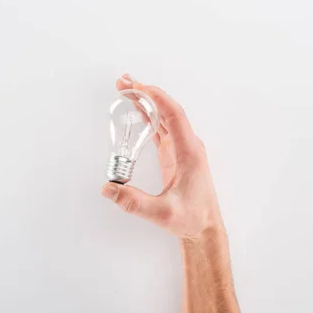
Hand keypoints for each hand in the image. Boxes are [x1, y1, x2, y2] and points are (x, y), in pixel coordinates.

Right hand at [101, 75, 223, 239]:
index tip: (137, 87)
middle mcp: (188, 145)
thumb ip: (134, 202)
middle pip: (167, 110)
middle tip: (123, 83)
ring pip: (164, 117)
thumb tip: (108, 188)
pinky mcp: (175, 156)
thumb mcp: (162, 214)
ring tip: (125, 89)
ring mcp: (182, 149)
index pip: (174, 115)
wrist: (204, 229)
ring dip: (146, 102)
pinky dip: (149, 117)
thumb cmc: (191, 220)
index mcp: (189, 152)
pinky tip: (137, 110)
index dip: (156, 98)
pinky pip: (162, 129)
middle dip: (146, 94)